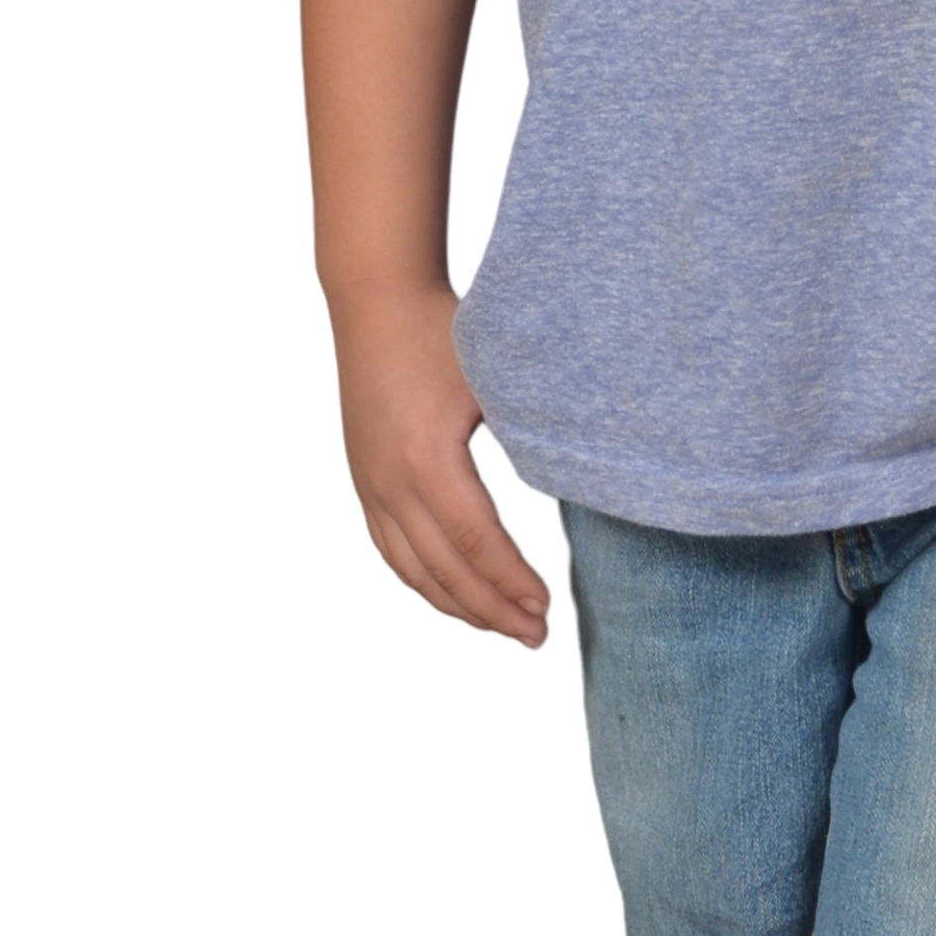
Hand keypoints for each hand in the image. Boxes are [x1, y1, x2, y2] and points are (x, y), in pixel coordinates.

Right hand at [327, 280, 557, 654]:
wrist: (377, 297)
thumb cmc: (444, 329)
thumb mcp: (492, 380)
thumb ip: (523, 436)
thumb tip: (572, 485)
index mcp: (427, 461)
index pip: (477, 544)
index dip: (514, 584)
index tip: (550, 610)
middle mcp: (391, 484)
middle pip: (446, 572)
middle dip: (495, 612)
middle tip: (537, 638)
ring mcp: (370, 486)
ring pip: (415, 572)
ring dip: (461, 608)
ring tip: (504, 629)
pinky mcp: (363, 482)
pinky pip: (391, 552)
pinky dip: (425, 584)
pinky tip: (455, 598)